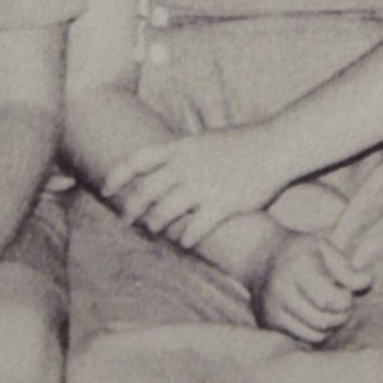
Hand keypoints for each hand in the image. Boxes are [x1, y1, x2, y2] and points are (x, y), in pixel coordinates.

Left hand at [104, 126, 289, 248]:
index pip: (138, 160)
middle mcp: (187, 167)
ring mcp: (204, 187)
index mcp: (182, 147)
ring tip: (156, 229)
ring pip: (164, 213)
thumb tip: (162, 169)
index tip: (106, 189)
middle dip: (132, 209)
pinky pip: (194, 229)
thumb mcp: (206, 140)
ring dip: (156, 225)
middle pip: (146, 192)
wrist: (275, 147)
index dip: (118, 175)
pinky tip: (184, 241)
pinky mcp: (222, 205)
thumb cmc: (243, 143)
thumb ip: (183, 155)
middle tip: (127, 220)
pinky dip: (185, 238)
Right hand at [249, 232, 372, 343]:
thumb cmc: (300, 251)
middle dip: (340, 315)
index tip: (346, 291)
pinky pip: (301, 340)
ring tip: (328, 309)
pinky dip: (314, 333)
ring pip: (314, 335)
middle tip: (341, 303)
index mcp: (297, 267)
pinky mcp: (268, 325)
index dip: (345, 300)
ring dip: (329, 327)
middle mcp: (280, 290)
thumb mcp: (324, 248)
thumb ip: (346, 267)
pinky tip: (314, 316)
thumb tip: (367, 282)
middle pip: (323, 320)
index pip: (329, 300)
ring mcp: (271, 310)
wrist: (260, 256)